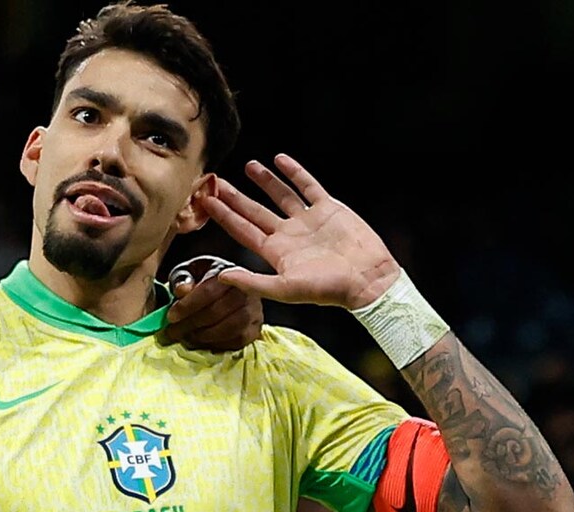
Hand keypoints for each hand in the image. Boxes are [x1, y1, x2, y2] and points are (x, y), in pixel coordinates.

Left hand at [163, 255, 263, 351]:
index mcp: (228, 271)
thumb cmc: (203, 279)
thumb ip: (182, 279)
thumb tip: (182, 290)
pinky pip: (239, 340)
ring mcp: (255, 309)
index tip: (171, 317)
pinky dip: (218, 344)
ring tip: (187, 337)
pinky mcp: (256, 327)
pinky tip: (203, 342)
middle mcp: (247, 289)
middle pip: (218, 311)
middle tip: (173, 332)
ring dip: (204, 336)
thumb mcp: (189, 273)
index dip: (188, 306)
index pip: (208, 290)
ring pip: (230, 328)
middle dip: (191, 324)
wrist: (225, 287)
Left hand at [203, 153, 400, 309]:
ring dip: (265, 181)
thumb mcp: (285, 289)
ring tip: (249, 165)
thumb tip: (221, 277)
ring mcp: (308, 220)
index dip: (223, 215)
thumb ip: (252, 282)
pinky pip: (308, 186)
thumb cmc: (328, 289)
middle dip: (235, 197)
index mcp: (275, 252)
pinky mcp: (329, 209)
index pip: (242, 229)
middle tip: (217, 181)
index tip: (205, 200)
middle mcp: (288, 234)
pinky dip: (295, 173)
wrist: (368, 280)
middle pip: (255, 211)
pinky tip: (281, 160)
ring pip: (281, 195)